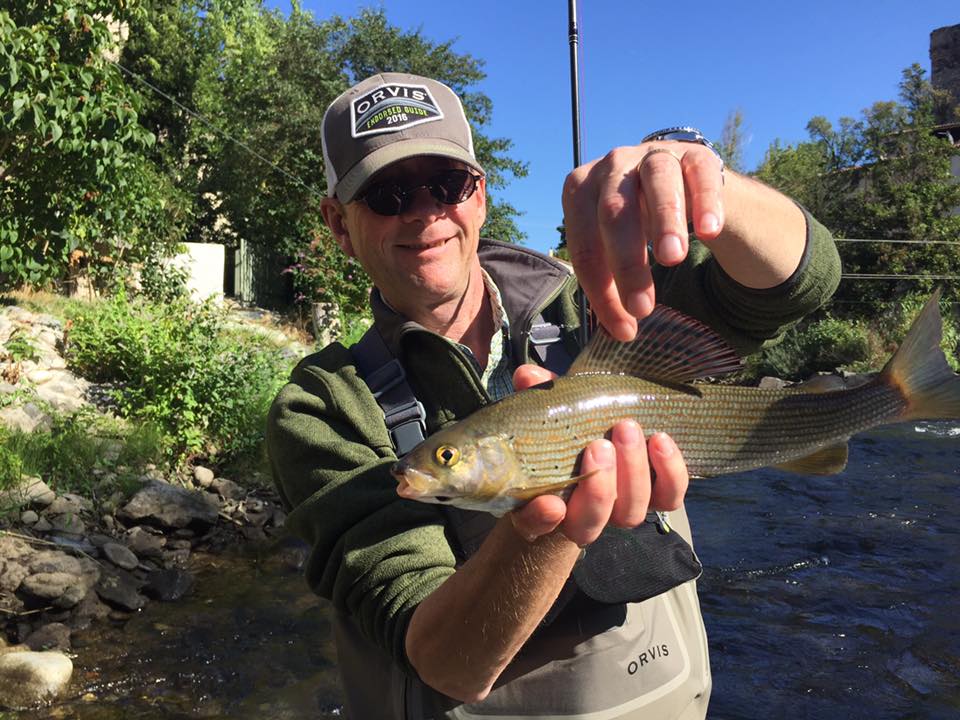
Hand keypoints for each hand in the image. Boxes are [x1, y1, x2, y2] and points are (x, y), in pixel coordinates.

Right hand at [509, 365, 688, 546]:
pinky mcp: (656, 499)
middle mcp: (583, 518)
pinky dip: (669, 472)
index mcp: (545, 502)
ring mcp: (622, 510)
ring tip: (627, 428)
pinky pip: (669, 497)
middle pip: (591, 520)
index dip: (540, 518)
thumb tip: (527, 376)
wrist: (603, 448)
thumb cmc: (568, 436)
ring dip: (632, 471)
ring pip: (631, 511)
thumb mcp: (549, 414)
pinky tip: (661, 439)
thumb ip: (537, 398)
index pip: (533, 524)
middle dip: (598, 486)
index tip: (549, 503)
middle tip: (598, 445)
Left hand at [562, 141, 724, 339]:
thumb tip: (617, 331)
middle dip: (626, 263)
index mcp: (580, 191)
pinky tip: (709, 232)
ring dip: (664, 221)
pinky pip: (700, 172)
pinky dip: (705, 201)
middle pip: (613, 213)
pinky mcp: (694, 154)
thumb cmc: (637, 222)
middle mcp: (612, 166)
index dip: (601, 290)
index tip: (623, 328)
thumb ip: (611, 283)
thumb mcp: (615, 248)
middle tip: (643, 308)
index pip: (584, 245)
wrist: (680, 181)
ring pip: (656, 182)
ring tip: (672, 260)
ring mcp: (653, 155)